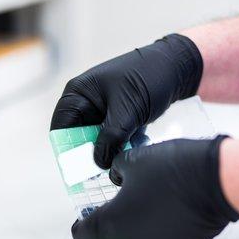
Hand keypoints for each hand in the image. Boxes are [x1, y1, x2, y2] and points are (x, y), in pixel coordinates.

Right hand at [51, 34, 201, 167]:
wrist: (178, 68)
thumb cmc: (148, 78)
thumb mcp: (127, 110)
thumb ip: (111, 138)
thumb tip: (99, 164)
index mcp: (79, 93)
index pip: (61, 127)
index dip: (66, 150)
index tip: (76, 171)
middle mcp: (87, 102)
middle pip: (79, 136)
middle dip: (90, 153)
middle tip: (102, 171)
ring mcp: (104, 110)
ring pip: (98, 140)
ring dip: (110, 151)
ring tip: (123, 159)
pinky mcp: (119, 117)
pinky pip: (114, 138)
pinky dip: (122, 145)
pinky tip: (136, 146)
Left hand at [71, 136, 238, 238]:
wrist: (211, 181)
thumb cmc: (167, 170)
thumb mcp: (132, 161)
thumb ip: (116, 171)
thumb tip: (116, 178)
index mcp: (112, 225)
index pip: (82, 237)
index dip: (79, 227)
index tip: (83, 219)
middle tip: (104, 222)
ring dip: (125, 238)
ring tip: (135, 213)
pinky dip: (150, 236)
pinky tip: (160, 215)